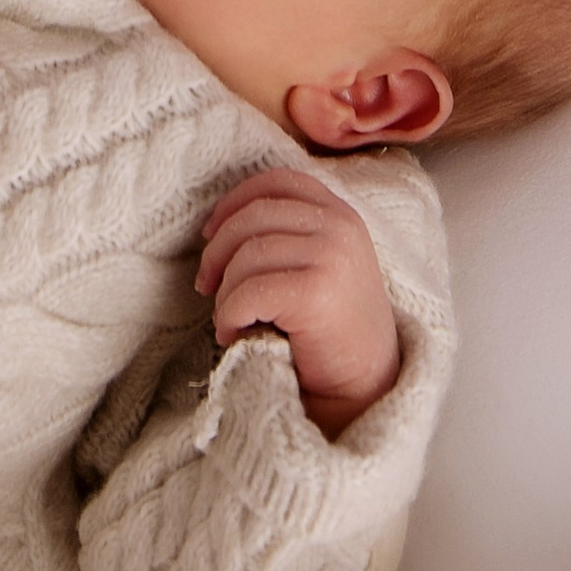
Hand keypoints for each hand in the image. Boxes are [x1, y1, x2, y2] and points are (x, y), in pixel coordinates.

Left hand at [195, 168, 401, 436]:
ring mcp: (332, 256)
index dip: (234, 203)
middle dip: (218, 252)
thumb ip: (287, 234)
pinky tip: (234, 334)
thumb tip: (216, 227)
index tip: (211, 233)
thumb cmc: (329, 330)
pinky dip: (229, 315)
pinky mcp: (316, 292)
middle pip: (254, 216)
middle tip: (206, 286)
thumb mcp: (318, 265)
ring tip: (229, 320)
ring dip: (224, 293)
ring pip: (247, 256)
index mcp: (341, 214)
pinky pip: (248, 292)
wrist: (364, 388)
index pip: (277, 183)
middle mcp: (340, 227)